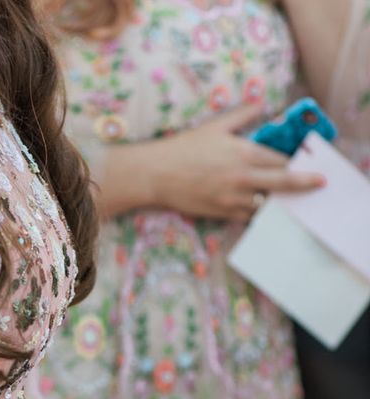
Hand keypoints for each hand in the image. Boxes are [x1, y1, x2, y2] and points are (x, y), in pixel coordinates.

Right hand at [155, 103, 325, 221]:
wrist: (157, 174)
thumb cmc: (184, 148)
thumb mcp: (214, 125)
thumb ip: (243, 114)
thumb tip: (261, 103)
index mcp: (244, 153)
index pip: (281, 160)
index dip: (296, 161)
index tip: (305, 161)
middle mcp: (243, 177)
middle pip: (284, 183)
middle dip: (305, 183)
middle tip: (319, 183)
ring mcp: (233, 198)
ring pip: (267, 203)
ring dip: (278, 200)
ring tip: (286, 197)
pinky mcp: (222, 212)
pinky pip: (248, 216)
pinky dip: (257, 212)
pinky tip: (262, 208)